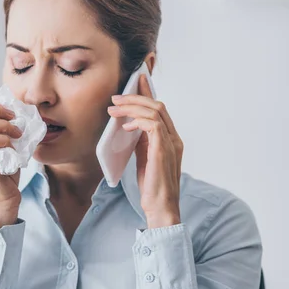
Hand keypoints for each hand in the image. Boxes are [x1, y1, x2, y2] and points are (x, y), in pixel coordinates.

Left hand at [107, 74, 182, 226]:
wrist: (161, 207)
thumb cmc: (153, 186)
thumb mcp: (145, 158)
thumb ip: (142, 141)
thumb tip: (129, 126)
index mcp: (171, 139)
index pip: (160, 109)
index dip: (148, 93)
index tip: (137, 81)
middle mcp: (174, 138)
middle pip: (158, 105)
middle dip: (135, 97)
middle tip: (116, 98)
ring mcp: (171, 143)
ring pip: (155, 111)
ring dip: (132, 107)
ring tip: (114, 109)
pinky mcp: (163, 150)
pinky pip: (152, 125)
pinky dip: (137, 121)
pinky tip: (125, 126)